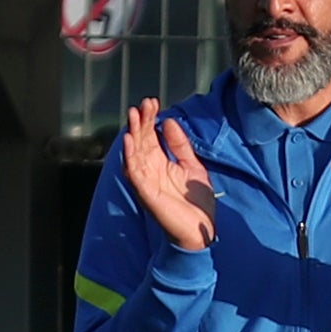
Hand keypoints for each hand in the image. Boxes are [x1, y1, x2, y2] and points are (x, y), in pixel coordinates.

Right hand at [120, 99, 215, 252]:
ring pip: (134, 154)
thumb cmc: (197, 202)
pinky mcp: (147, 194)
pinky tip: (129, 141)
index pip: (151, 136)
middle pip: (141, 141)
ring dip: (132, 134)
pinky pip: (134, 173)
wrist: (201, 229)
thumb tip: (168, 121)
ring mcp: (147, 182)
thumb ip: (180, 145)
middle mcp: (150, 170)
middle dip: (141, 122)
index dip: (150, 119)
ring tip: (132, 116)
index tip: (153, 102)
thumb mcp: (193, 166)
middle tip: (143, 103)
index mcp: (161, 163)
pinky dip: (130, 157)